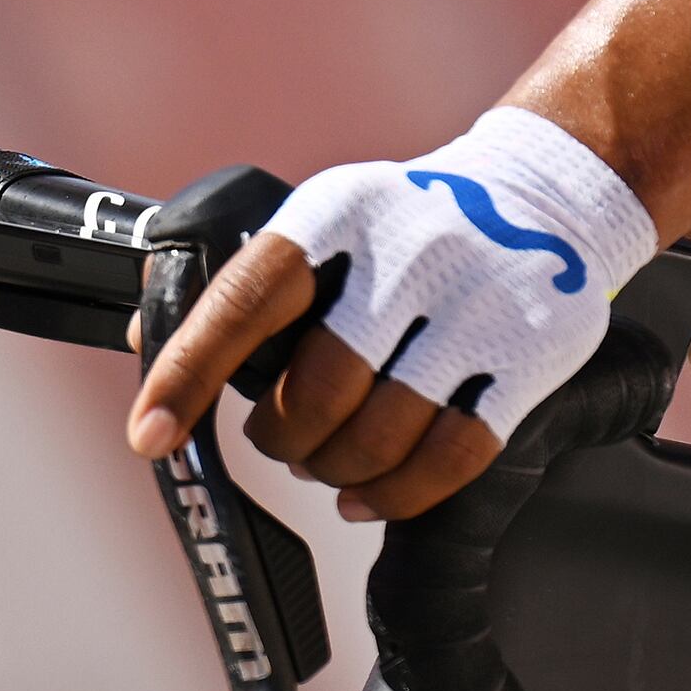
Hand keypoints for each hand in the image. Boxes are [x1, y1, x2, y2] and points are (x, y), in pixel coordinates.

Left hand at [125, 108, 654, 519]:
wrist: (544, 195)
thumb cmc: (410, 224)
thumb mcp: (327, 221)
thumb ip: (246, 282)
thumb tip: (145, 337)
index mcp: (341, 210)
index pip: (248, 297)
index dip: (190, 372)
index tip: (150, 436)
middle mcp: (413, 251)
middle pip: (318, 390)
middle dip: (284, 437)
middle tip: (285, 441)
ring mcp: (480, 303)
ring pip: (380, 435)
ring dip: (336, 471)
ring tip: (330, 464)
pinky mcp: (532, 352)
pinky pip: (451, 457)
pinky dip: (398, 495)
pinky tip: (371, 494)